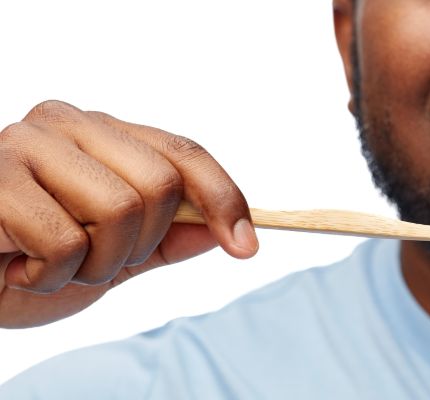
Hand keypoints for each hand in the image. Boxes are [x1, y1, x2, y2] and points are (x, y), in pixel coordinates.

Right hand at [0, 100, 258, 327]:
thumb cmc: (30, 263)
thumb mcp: (115, 257)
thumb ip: (168, 241)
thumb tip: (227, 233)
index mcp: (104, 134)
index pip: (184, 153)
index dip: (224, 199)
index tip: (246, 247)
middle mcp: (69, 123)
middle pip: (161, 185)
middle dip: (141, 246)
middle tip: (95, 262)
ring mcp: (27, 143)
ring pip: (122, 210)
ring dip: (96, 265)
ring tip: (54, 265)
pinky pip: (65, 240)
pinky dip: (51, 276)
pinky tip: (18, 268)